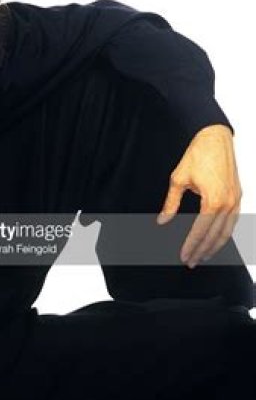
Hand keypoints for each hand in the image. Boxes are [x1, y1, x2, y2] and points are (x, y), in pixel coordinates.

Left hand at [156, 124, 241, 268]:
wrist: (214, 138)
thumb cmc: (196, 155)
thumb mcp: (178, 180)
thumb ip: (171, 203)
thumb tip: (162, 221)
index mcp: (213, 201)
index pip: (200, 231)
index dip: (191, 246)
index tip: (183, 256)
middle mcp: (228, 204)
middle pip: (215, 236)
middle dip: (203, 251)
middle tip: (191, 262)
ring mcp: (235, 200)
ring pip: (227, 231)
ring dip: (215, 245)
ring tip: (203, 256)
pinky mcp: (238, 195)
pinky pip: (233, 221)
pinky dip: (224, 233)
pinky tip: (215, 239)